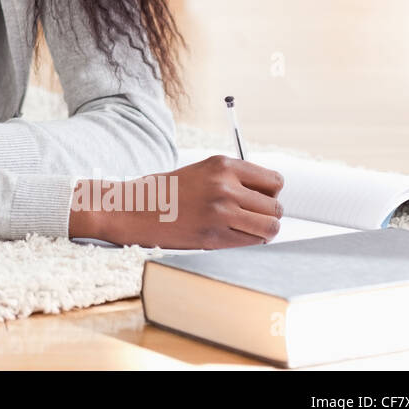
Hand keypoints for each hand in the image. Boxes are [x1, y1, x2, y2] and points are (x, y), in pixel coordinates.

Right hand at [95, 155, 285, 249]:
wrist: (132, 209)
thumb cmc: (165, 192)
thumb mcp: (200, 171)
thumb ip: (232, 179)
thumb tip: (266, 196)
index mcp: (223, 165)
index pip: (274, 181)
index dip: (270, 193)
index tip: (259, 199)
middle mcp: (225, 186)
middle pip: (275, 206)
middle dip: (267, 214)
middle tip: (250, 218)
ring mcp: (221, 212)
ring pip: (270, 227)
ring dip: (262, 231)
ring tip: (246, 230)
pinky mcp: (215, 236)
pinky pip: (252, 243)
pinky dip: (248, 243)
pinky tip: (232, 236)